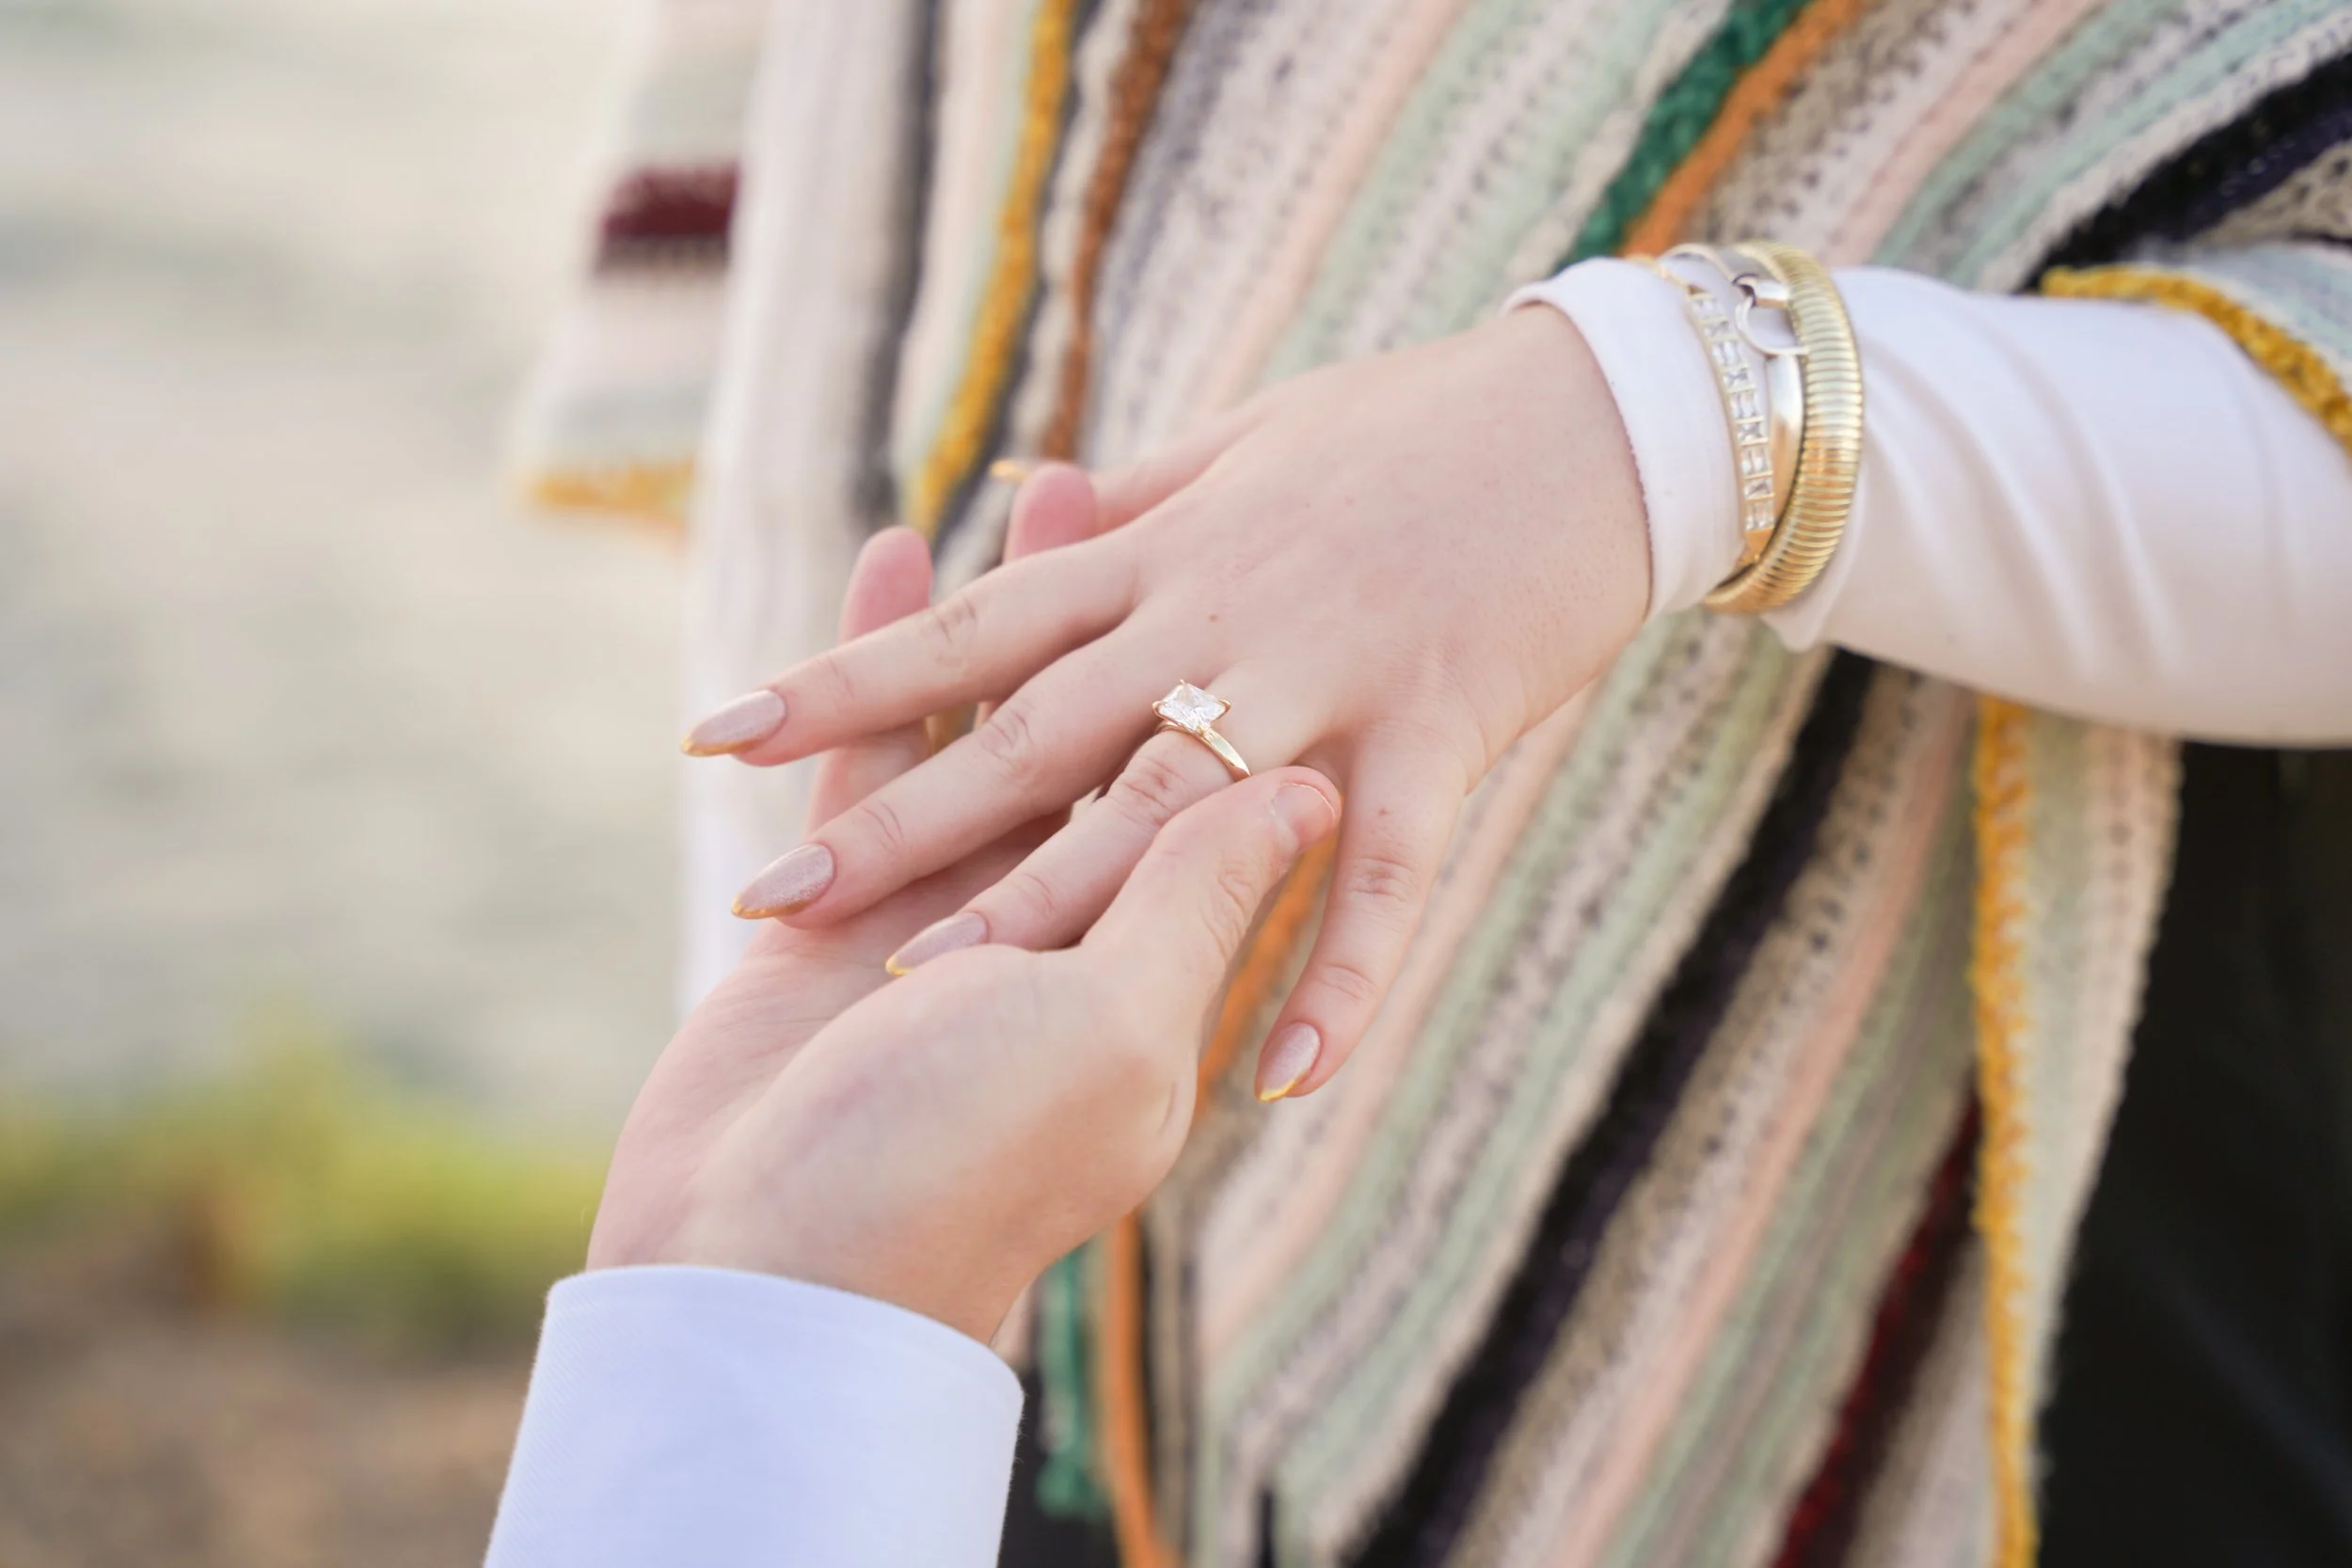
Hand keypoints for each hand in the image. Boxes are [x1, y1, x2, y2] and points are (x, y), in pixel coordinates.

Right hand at [592, 522, 1340, 1342]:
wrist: (769, 1283)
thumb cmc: (957, 1172)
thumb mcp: (1109, 1036)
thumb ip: (1194, 902)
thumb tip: (1302, 790)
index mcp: (1155, 967)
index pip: (1226, 797)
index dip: (1258, 679)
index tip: (1307, 562)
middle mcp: (1060, 935)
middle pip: (1117, 730)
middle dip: (1143, 613)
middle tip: (1187, 485)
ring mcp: (944, 919)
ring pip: (998, 722)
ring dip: (1021, 607)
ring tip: (1048, 484)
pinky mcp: (833, 915)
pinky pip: (872, 759)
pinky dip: (882, 662)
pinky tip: (890, 560)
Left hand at [684, 307, 1646, 1099]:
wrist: (1592, 416)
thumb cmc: (1415, 428)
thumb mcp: (1249, 446)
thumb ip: (1139, 495)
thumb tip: (1034, 499)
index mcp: (1164, 551)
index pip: (972, 631)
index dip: (846, 683)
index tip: (720, 734)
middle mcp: (1217, 615)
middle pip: (1031, 733)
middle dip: (899, 821)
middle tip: (772, 904)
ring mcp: (1328, 676)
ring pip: (1169, 801)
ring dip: (1060, 901)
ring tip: (948, 997)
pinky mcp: (1443, 730)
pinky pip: (1387, 873)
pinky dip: (1340, 975)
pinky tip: (1282, 1079)